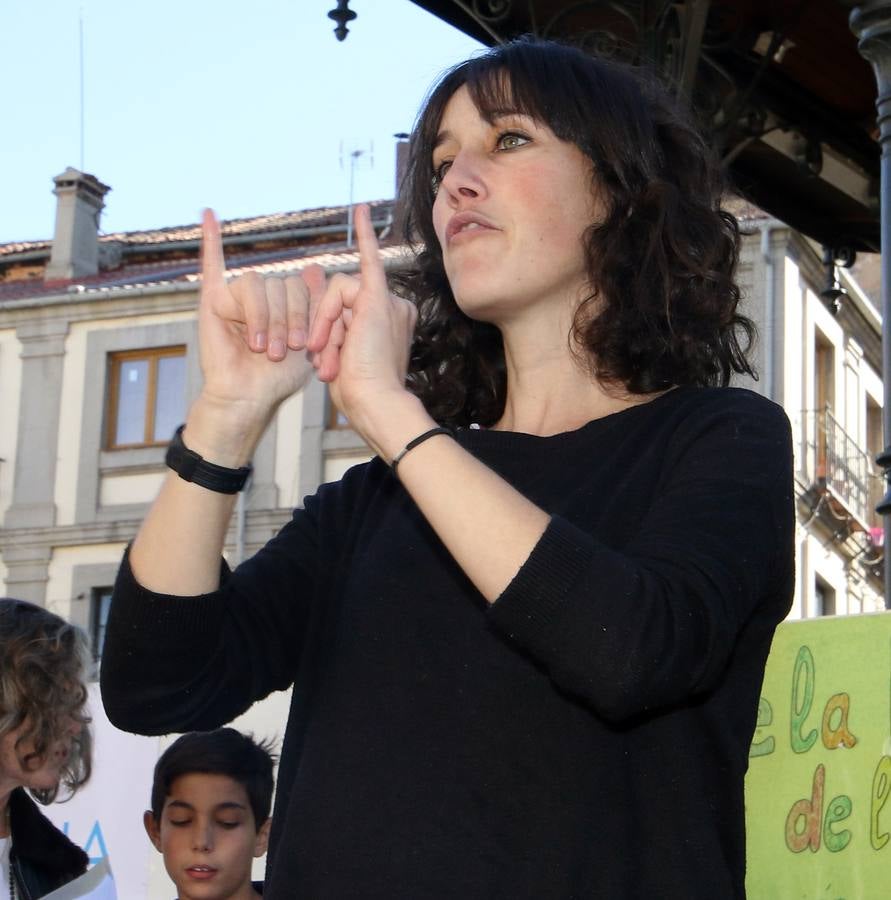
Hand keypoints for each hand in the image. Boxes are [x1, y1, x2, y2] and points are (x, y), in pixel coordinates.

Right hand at [197, 208, 320, 417]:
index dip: (307, 313)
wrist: (250, 396)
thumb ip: (314, 306)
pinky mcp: (213, 299)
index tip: (308, 345)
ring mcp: (238, 295)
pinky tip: (209, 215)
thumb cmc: (279, 377)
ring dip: (264, 318)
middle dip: (288, 318)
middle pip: (283, 283)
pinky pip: (212, 263)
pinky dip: (210, 238)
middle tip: (284, 350)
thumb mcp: (309, 340)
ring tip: (262, 348)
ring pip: (258, 284)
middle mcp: (264, 295)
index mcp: (287, 301)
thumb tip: (316, 268)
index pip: (302, 286)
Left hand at [306, 204, 418, 441]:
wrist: (374, 403)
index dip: (332, 327)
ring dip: (324, 323)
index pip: (348, 312)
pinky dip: (362, 236)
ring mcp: (389, 303)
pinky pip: (368, 259)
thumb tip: (312, 291)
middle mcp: (394, 311)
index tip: (327, 347)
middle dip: (324, 330)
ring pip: (338, 294)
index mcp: (386, 326)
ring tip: (326, 353)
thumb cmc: (358, 391)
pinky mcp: (379, 298)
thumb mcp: (338, 355)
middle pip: (341, 301)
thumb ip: (329, 325)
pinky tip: (359, 210)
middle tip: (320, 361)